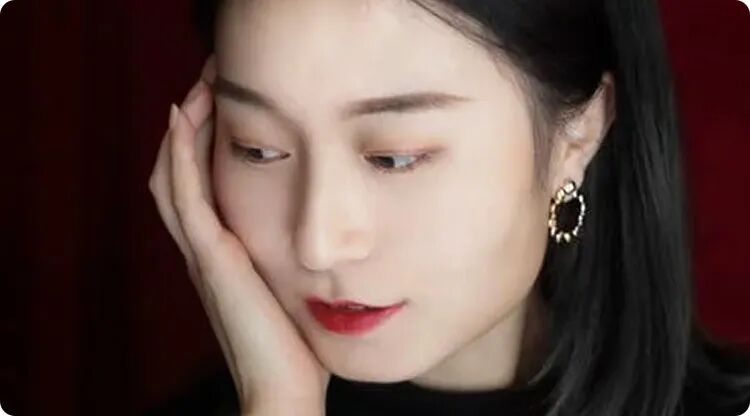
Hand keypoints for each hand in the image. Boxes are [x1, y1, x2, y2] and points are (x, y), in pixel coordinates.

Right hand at [148, 55, 330, 414]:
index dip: (202, 147)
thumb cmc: (297, 348)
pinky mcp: (212, 258)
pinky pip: (185, 196)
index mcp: (224, 256)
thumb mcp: (295, 293)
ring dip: (183, 130)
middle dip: (190, 128)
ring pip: (173, 178)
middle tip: (206, 85)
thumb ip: (296, 266)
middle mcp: (206, 250)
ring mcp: (204, 253)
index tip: (225, 106)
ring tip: (198, 88)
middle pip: (178, 175)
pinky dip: (179, 155)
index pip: (200, 188)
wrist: (283, 392)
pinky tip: (185, 118)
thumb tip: (327, 247)